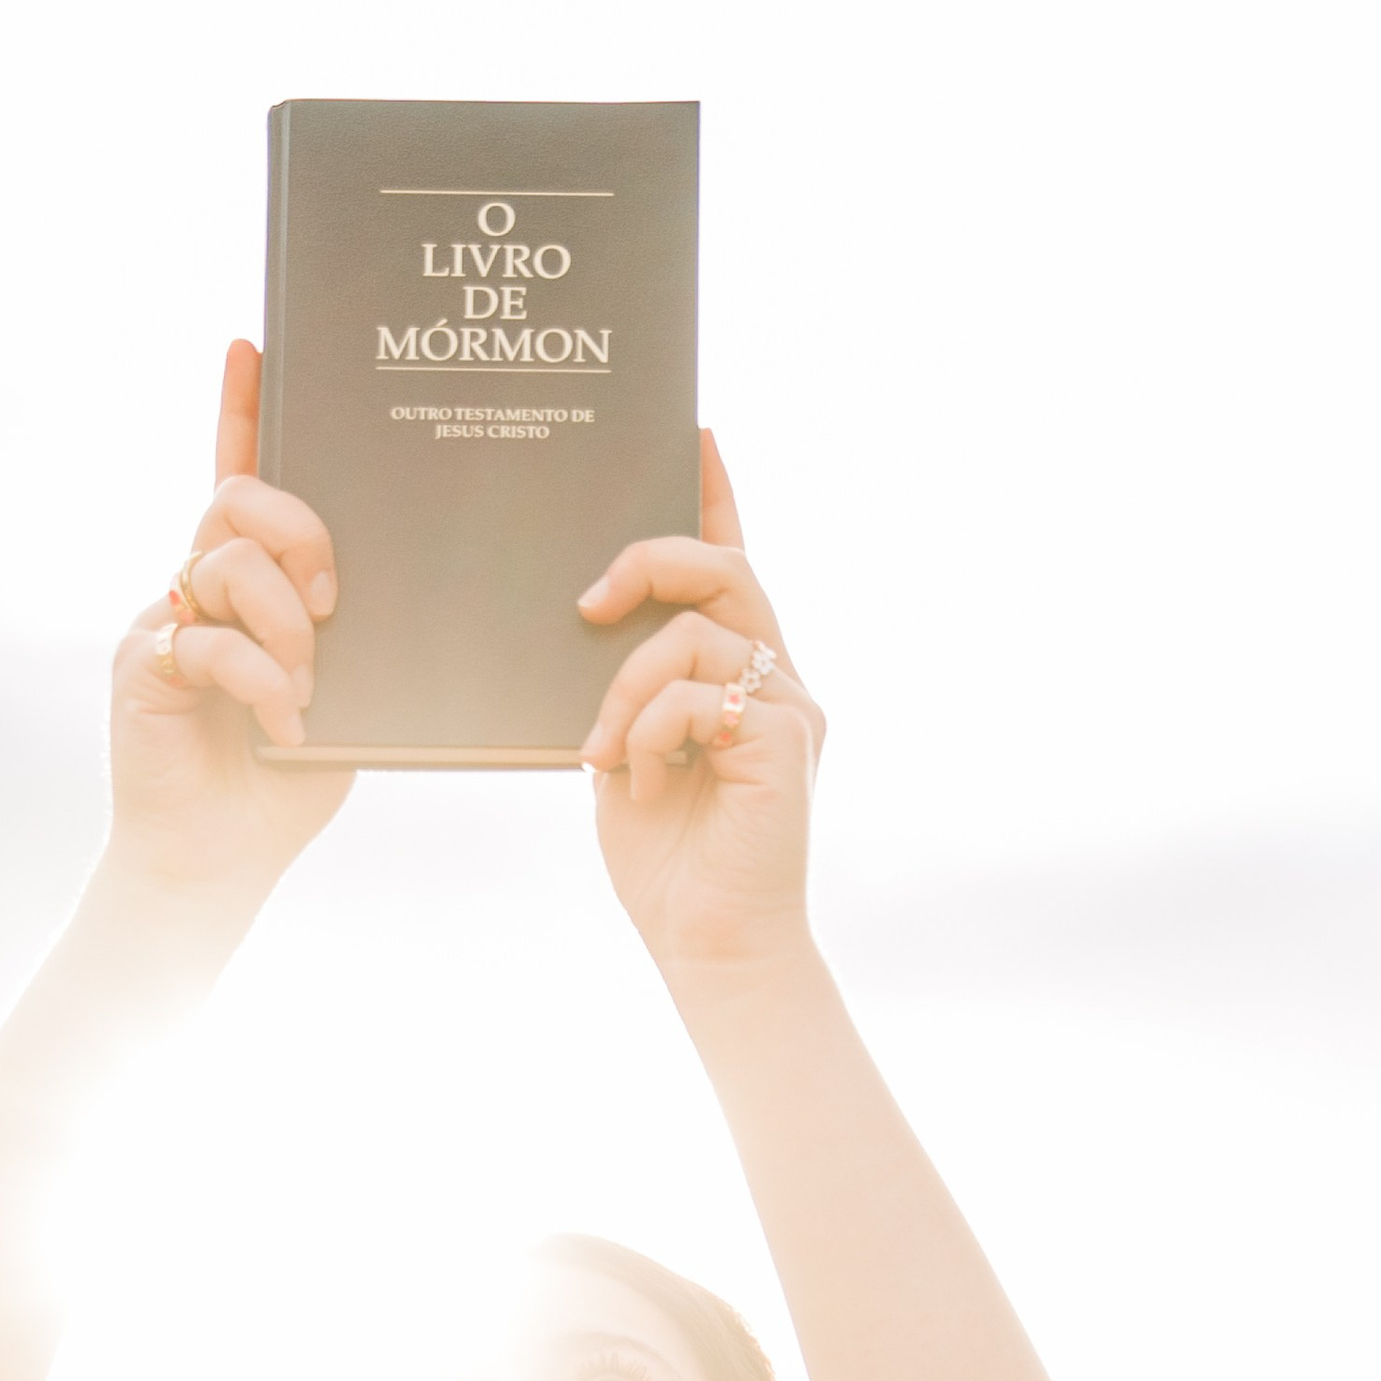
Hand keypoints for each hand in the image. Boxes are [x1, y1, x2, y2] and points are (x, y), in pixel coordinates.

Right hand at [100, 343, 353, 912]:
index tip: (252, 345)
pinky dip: (258, 680)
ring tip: (306, 685)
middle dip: (298, 530)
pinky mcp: (140, 668)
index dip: (241, 409)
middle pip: (236, 498)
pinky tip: (286, 722)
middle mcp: (196, 587)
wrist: (219, 858)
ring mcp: (163, 623)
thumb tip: (404, 579)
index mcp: (244, 583)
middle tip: (331, 599)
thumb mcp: (341, 690)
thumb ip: (352, 631)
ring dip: (283, 623)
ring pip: (224, 563)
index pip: (237, 475)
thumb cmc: (283, 775)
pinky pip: (203, 639)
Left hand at [578, 434, 823, 979]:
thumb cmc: (668, 863)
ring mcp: (790, 707)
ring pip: (697, 631)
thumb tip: (590, 623)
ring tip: (603, 750)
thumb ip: (628, 691)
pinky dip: (647, 730)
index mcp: (739, 677)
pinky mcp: (789, 739)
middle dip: (650, 561)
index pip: (732, 565)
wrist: (710, 945)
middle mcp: (776, 680)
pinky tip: (636, 779)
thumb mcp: (627, 756)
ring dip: (628, 685)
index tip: (693, 434)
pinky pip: (698, 692)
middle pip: (725, 570)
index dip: (715, 498)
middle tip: (590, 601)